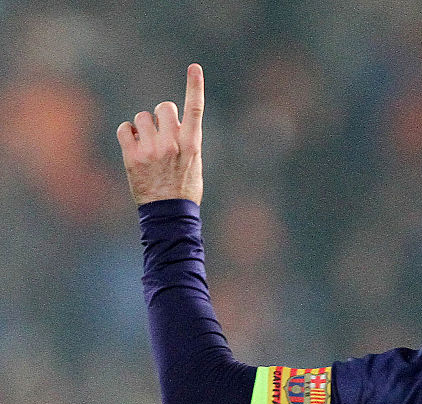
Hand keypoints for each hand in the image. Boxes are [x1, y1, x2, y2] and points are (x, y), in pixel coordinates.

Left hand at [117, 63, 204, 205]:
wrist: (168, 214)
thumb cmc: (184, 188)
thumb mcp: (194, 164)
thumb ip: (186, 140)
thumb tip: (175, 123)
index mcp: (192, 145)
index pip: (195, 110)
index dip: (195, 86)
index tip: (194, 68)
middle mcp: (172, 144)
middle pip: (163, 107)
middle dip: (160, 115)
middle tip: (161, 132)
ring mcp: (151, 149)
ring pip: (142, 117)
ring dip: (143, 127)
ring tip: (147, 145)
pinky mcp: (132, 156)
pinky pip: (124, 128)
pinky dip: (127, 134)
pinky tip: (134, 146)